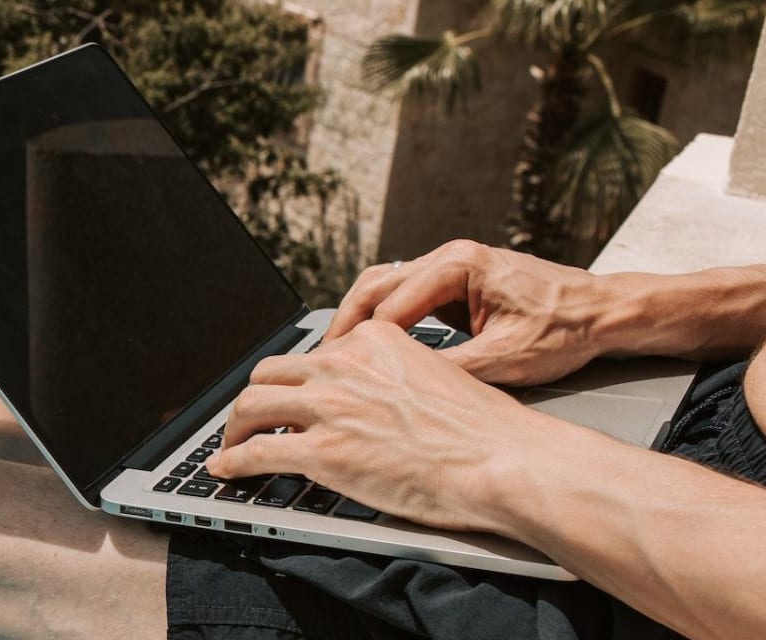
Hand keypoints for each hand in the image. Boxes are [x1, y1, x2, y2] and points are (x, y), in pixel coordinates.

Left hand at [208, 320, 571, 533]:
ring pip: (251, 407)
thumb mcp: (433, 374)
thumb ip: (389, 375)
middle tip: (248, 420)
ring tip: (231, 446)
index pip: (311, 354)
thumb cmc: (484, 430)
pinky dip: (232, 462)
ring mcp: (329, 407)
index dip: (293, 380)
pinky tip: (225, 470)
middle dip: (253, 399)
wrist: (503, 460)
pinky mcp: (322, 452)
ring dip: (234, 429)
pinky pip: (256, 452)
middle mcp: (343, 365)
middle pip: (270, 373)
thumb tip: (368, 397)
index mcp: (372, 341)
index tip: (285, 396)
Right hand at [327, 239, 613, 385]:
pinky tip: (371, 347)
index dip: (360, 343)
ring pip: (384, 287)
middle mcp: (450, 257)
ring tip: (338, 354)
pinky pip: (405, 296)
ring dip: (359, 319)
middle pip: (374, 285)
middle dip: (345, 324)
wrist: (605, 313)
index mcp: (458, 265)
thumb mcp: (505, 359)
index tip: (339, 372)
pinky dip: (382, 319)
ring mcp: (452, 267)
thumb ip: (448, 369)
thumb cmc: (567, 329)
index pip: (389, 306)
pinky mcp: (456, 283)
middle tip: (321, 360)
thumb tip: (402, 387)